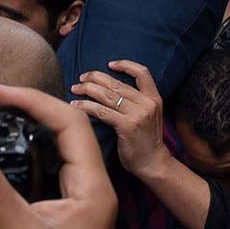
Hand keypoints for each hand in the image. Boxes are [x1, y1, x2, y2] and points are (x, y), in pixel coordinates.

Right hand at [0, 81, 115, 228]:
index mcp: (93, 191)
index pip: (70, 125)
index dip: (34, 102)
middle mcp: (89, 195)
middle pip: (64, 134)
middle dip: (30, 112)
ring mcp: (74, 210)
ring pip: (52, 158)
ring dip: (24, 138)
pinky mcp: (56, 225)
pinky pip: (39, 182)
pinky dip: (17, 167)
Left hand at [70, 62, 169, 178]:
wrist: (154, 164)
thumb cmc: (146, 142)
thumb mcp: (149, 117)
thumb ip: (136, 103)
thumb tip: (112, 91)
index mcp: (154, 98)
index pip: (142, 73)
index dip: (125, 65)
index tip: (109, 64)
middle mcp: (147, 103)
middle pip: (117, 83)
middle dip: (96, 77)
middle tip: (82, 78)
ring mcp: (138, 114)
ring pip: (107, 95)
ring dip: (87, 90)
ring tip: (75, 89)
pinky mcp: (127, 126)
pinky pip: (102, 111)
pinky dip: (86, 106)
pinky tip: (76, 106)